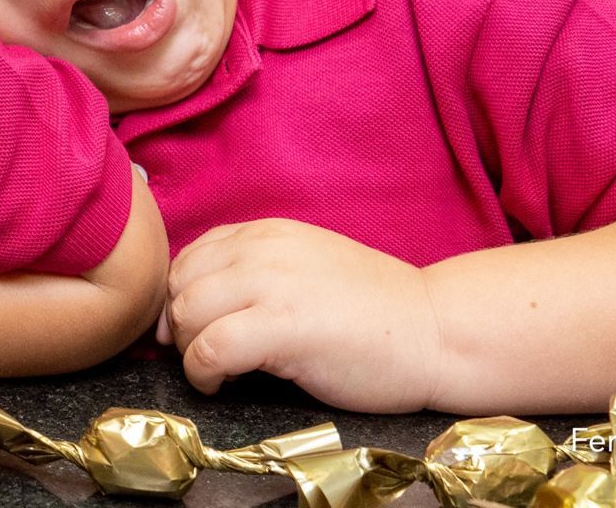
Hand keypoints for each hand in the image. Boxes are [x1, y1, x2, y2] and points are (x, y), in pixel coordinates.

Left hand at [159, 219, 445, 412]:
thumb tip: (192, 303)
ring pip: (187, 315)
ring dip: (190, 351)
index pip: (190, 256)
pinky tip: (223, 383)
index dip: (181, 298)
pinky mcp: (284, 327)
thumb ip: (254, 271)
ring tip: (218, 370)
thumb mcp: (305, 267)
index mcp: (267, 232)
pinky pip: (210, 349)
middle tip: (204, 355)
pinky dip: (204, 373)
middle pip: (180, 286)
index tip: (194, 330)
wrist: (435, 332)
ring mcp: (273, 285)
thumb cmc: (375, 311)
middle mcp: (263, 250)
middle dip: (181, 327)